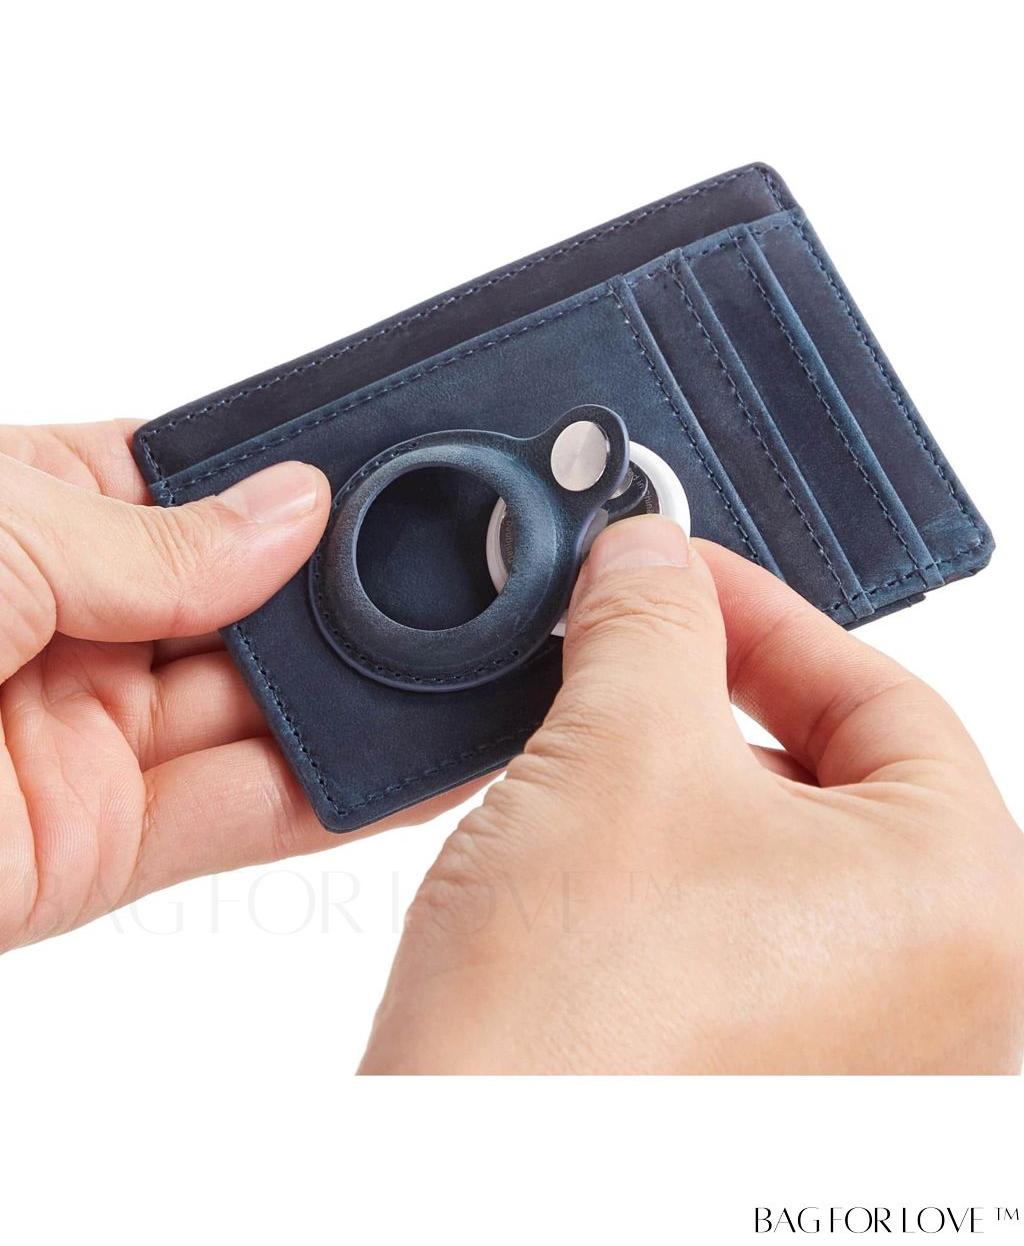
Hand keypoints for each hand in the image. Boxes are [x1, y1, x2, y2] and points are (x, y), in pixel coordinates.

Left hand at [0, 421, 486, 950]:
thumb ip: (153, 537)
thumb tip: (294, 508)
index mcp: (25, 515)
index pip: (191, 486)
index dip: (290, 480)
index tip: (392, 470)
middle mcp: (62, 624)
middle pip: (242, 601)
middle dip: (342, 592)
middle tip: (464, 571)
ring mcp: (84, 738)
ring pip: (259, 710)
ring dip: (358, 694)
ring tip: (468, 664)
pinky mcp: (93, 849)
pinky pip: (242, 816)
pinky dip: (335, 797)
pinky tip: (414, 765)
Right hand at [361, 517, 1023, 1073]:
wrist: (460, 1205)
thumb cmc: (571, 1039)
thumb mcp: (615, 754)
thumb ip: (651, 620)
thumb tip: (651, 560)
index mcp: (966, 907)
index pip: (885, 694)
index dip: (763, 613)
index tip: (677, 577)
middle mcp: (950, 1000)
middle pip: (838, 774)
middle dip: (714, 699)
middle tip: (622, 653)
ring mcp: (868, 1060)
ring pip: (782, 854)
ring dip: (684, 781)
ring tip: (591, 753)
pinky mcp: (782, 1092)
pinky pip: (745, 932)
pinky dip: (675, 868)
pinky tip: (591, 858)